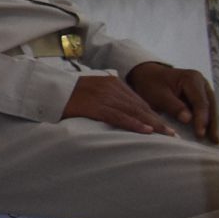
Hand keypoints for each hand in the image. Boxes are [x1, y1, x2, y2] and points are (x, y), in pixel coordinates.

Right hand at [64, 72, 178, 136]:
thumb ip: (106, 98)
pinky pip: (119, 117)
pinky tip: (146, 130)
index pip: (137, 100)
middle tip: (172, 133)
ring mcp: (104, 96)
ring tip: (167, 134)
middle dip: (157, 120)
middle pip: (139, 106)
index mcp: (112, 83)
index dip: (152, 114)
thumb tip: (120, 113)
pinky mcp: (95, 106)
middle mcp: (111, 87)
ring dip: (152, 124)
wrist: (46, 88)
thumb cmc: (66, 93)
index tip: (163, 125)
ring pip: (134, 111)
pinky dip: (134, 124)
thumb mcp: (91, 91)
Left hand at [128, 61, 217, 140]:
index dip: (201, 119)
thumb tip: (188, 120)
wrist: (146, 75)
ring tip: (214, 139)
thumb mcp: (158, 95)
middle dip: (212, 123)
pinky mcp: (200, 95)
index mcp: (191, 78)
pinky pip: (205, 109)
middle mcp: (201, 82)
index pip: (200, 102)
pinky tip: (208, 132)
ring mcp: (202, 88)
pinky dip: (206, 120)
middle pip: (210, 105)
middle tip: (213, 140)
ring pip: (210, 108)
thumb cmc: (150, 84)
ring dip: (211, 123)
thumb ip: (173, 107)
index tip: (200, 133)